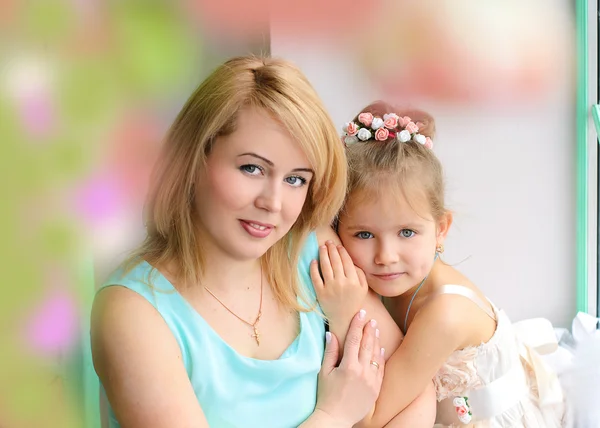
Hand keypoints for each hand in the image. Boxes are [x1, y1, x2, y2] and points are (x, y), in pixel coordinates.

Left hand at [311, 240, 367, 322]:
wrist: (344, 319)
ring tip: (322, 247)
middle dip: (331, 249)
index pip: (346, 261)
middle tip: (328, 242)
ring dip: (323, 254)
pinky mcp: (320, 293)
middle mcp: (342, 283)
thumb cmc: (354, 302)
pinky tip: (314, 261)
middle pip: (335, 261)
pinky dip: (314, 267)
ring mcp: (330, 288)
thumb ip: (360, 274)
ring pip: (325, 266)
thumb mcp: (363, 288)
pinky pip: (315, 277)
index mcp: (353, 281)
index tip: (338, 246)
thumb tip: (351, 261)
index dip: (341, 251)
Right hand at [315, 309, 384, 426]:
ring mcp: (371, 380)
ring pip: (375, 355)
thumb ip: (330, 352)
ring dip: (376, 341)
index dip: (357, 325)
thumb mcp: (324, 372)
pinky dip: (380, 357)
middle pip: (367, 345)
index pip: (353, 339)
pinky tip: (380, 348)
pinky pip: (381, 369)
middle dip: (368, 330)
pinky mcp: (376, 388)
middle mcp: (362, 371)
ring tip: (376, 329)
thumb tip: (332, 334)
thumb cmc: (327, 395)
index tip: (360, 313)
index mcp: (348, 366)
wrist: (336, 418)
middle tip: (371, 318)